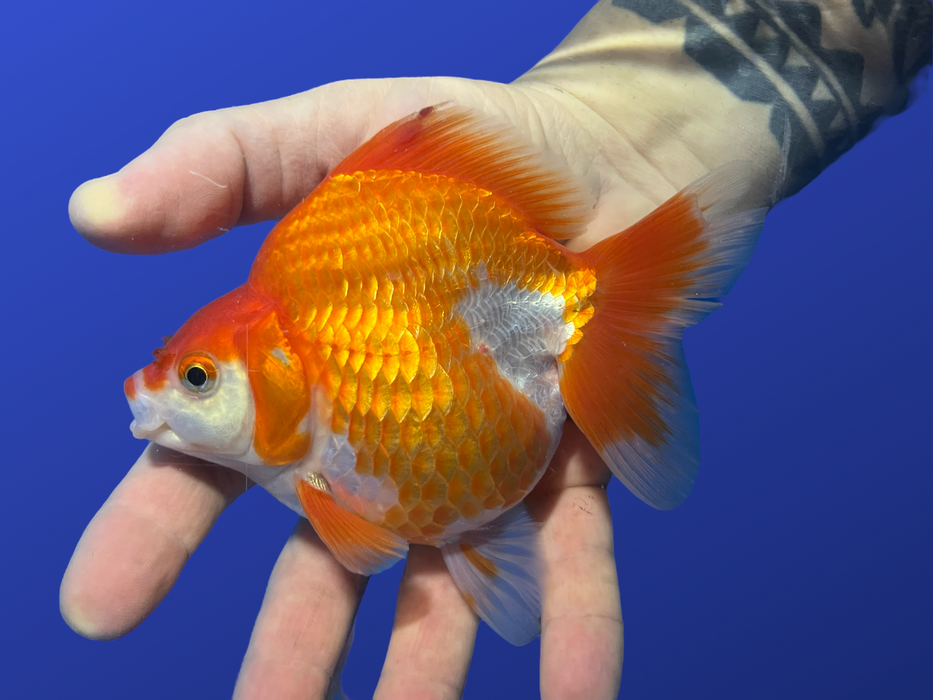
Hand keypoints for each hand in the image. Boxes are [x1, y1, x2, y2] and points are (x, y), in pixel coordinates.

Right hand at [63, 76, 682, 697]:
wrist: (614, 156)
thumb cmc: (472, 143)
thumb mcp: (335, 128)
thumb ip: (221, 163)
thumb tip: (94, 212)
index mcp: (317, 367)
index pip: (217, 458)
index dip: (153, 529)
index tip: (101, 607)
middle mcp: (392, 432)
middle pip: (326, 554)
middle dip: (291, 646)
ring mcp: (482, 457)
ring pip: (442, 582)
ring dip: (423, 671)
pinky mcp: (574, 462)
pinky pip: (572, 555)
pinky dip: (574, 626)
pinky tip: (572, 698)